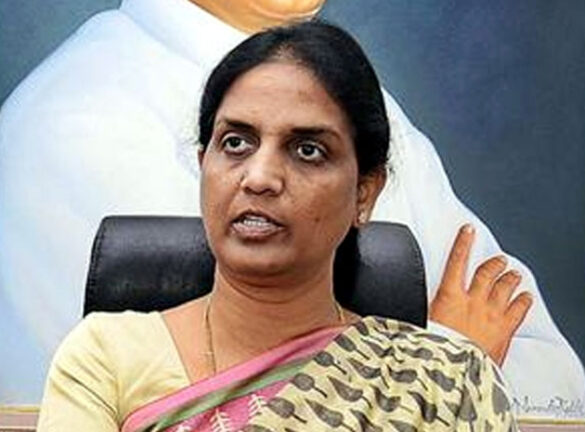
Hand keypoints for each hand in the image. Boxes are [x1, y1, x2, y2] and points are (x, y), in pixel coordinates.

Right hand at [429, 224, 532, 364]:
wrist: (452, 371)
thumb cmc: (433, 350)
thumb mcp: (419, 325)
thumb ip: (417, 312)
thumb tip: (396, 312)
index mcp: (449, 297)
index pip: (457, 261)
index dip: (463, 243)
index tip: (468, 230)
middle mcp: (472, 301)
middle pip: (487, 273)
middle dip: (494, 263)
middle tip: (499, 259)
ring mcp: (491, 314)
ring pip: (505, 288)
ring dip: (510, 278)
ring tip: (514, 274)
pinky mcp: (504, 330)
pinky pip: (518, 310)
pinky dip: (523, 301)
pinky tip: (526, 297)